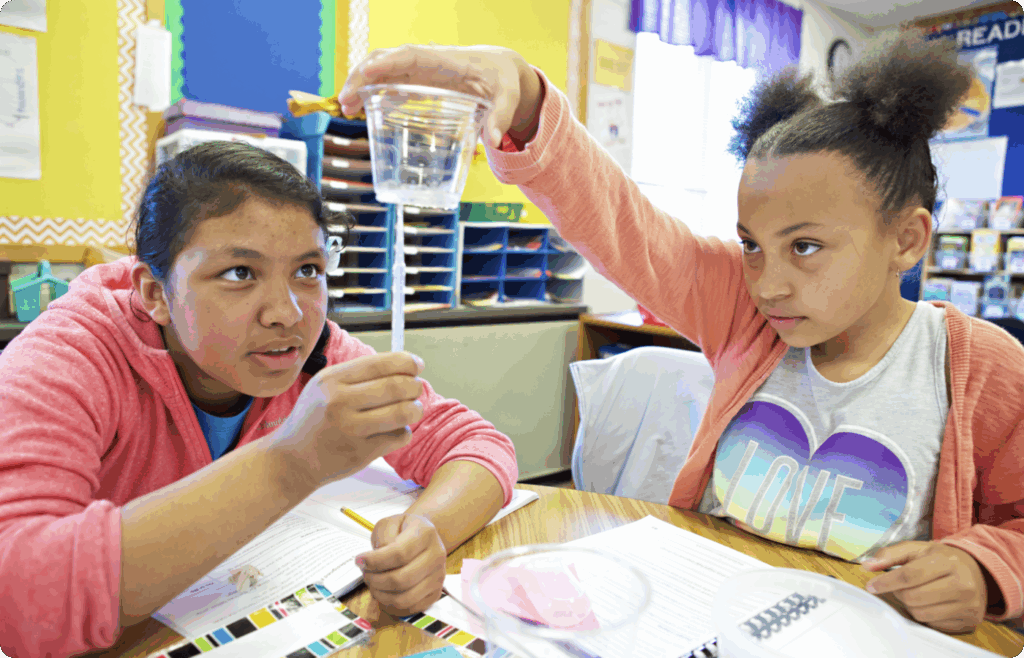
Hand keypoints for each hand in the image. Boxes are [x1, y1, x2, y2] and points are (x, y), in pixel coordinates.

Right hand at [270, 352, 425, 488]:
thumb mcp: (323, 387)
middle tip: (416, 388)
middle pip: (396, 387)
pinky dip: (404, 432)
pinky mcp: (360, 453)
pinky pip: (398, 437)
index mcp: (332, 380)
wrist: (292, 460)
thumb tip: (403, 364)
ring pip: (402, 413)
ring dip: (415, 409)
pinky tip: (396, 430)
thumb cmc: (314, 419)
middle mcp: (339, 402)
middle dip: (415, 386)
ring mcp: (350, 429)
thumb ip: (357, 375)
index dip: (407, 362)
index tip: (417, 365)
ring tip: (413, 409)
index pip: (381, 363)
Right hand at [339, 44, 542, 147]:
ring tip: (346, 108)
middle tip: (345, 102)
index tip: (366, 73)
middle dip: (362, 76)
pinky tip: (361, 109)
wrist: (502, 70)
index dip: (387, 62)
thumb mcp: (508, 96)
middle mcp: (428, 61)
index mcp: (446, 59)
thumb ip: (501, 117)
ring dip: (362, 84)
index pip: (410, 55)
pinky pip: (390, 80)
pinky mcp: (420, 80)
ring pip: (383, 69)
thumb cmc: (504, 79)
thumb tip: (493, 141)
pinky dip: (373, 91)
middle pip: (387, 60)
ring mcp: (421, 70)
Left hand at [357, 514, 446, 616]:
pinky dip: (391, 605)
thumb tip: (378, 560)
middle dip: (375, 580)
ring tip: (372, 583)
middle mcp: (437, 556)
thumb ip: (383, 536)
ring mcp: (438, 577)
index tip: (359, 560)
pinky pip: (410, 608)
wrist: (422, 538)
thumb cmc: (402, 530)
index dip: (375, 561)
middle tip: (365, 573)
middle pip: (401, 579)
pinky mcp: (435, 594)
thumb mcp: (390, 522)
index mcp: (426, 534)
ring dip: (380, 594)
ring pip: (404, 598)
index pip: (400, 554)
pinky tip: (383, 592)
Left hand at [863, 541, 989, 632]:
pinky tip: (930, 602)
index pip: (909, 575)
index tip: (871, 586)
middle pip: (913, 597)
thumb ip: (890, 554)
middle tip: (900, 586)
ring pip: (921, 613)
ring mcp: (968, 605)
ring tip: (916, 592)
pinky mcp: (969, 621)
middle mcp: (962, 584)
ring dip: (910, 605)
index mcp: (948, 562)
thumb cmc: (942, 559)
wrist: (978, 571)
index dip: (886, 582)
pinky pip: (933, 624)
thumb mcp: (917, 549)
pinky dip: (924, 614)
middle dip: (899, 592)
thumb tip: (868, 566)